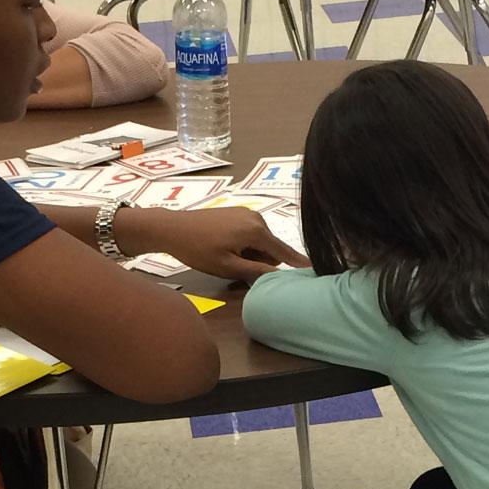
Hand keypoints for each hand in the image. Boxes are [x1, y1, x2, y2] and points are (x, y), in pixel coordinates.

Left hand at [142, 206, 308, 283]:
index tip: (316, 270)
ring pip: (261, 242)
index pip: (284, 251)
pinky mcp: (238, 212)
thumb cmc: (198, 250)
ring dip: (251, 254)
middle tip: (236, 268)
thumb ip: (256, 271)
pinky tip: (225, 249)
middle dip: (261, 261)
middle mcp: (257, 217)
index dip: (298, 263)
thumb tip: (280, 276)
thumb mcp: (228, 266)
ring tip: (227, 258)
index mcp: (256, 230)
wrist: (172, 228)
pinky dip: (245, 245)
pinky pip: (251, 234)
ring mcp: (247, 212)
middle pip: (272, 248)